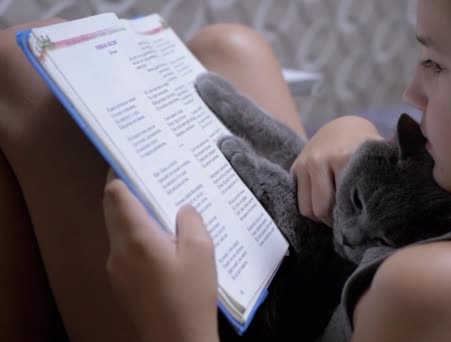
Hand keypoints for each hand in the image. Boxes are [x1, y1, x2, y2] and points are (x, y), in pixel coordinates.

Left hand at [103, 172, 218, 341]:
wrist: (178, 340)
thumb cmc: (191, 295)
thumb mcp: (202, 252)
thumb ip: (190, 221)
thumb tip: (182, 209)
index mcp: (136, 238)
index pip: (115, 194)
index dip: (122, 174)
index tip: (137, 161)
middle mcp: (118, 250)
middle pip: (111, 210)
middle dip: (127, 192)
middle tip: (152, 180)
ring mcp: (115, 269)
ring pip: (117, 230)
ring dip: (133, 216)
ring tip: (162, 210)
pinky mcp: (120, 283)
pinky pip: (123, 249)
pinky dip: (136, 236)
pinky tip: (162, 243)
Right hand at [290, 115, 382, 225]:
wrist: (342, 126)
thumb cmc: (365, 148)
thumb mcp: (376, 158)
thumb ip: (385, 176)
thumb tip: (392, 207)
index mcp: (344, 156)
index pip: (344, 202)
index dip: (353, 218)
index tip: (362, 222)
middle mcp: (320, 160)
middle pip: (322, 209)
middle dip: (335, 221)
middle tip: (349, 221)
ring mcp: (305, 164)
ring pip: (308, 209)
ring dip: (321, 217)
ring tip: (337, 214)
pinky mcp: (295, 168)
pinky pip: (300, 202)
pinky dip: (312, 208)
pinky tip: (327, 205)